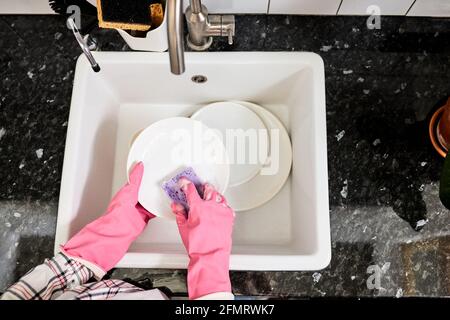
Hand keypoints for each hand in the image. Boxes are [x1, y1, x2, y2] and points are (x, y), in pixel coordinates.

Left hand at [62, 162, 154, 277]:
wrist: (119, 230)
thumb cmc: (118, 212)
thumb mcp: (129, 190)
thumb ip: (135, 178)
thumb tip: (139, 165)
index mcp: (128, 193)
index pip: (137, 182)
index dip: (144, 176)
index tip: (151, 170)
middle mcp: (133, 201)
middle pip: (145, 192)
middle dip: (152, 188)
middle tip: (161, 180)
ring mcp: (139, 210)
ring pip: (150, 202)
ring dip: (156, 198)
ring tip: (164, 191)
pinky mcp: (144, 218)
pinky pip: (154, 212)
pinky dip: (158, 209)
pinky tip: (163, 205)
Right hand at [171, 178, 234, 298]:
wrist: (210, 255)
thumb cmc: (198, 244)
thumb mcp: (183, 228)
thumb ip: (180, 213)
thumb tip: (176, 205)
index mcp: (198, 208)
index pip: (190, 190)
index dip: (186, 184)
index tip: (184, 182)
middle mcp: (211, 206)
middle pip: (208, 188)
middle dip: (202, 186)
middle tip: (199, 188)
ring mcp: (221, 211)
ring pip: (219, 195)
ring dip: (213, 194)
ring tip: (209, 197)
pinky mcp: (229, 217)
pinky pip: (226, 206)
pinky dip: (221, 204)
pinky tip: (218, 207)